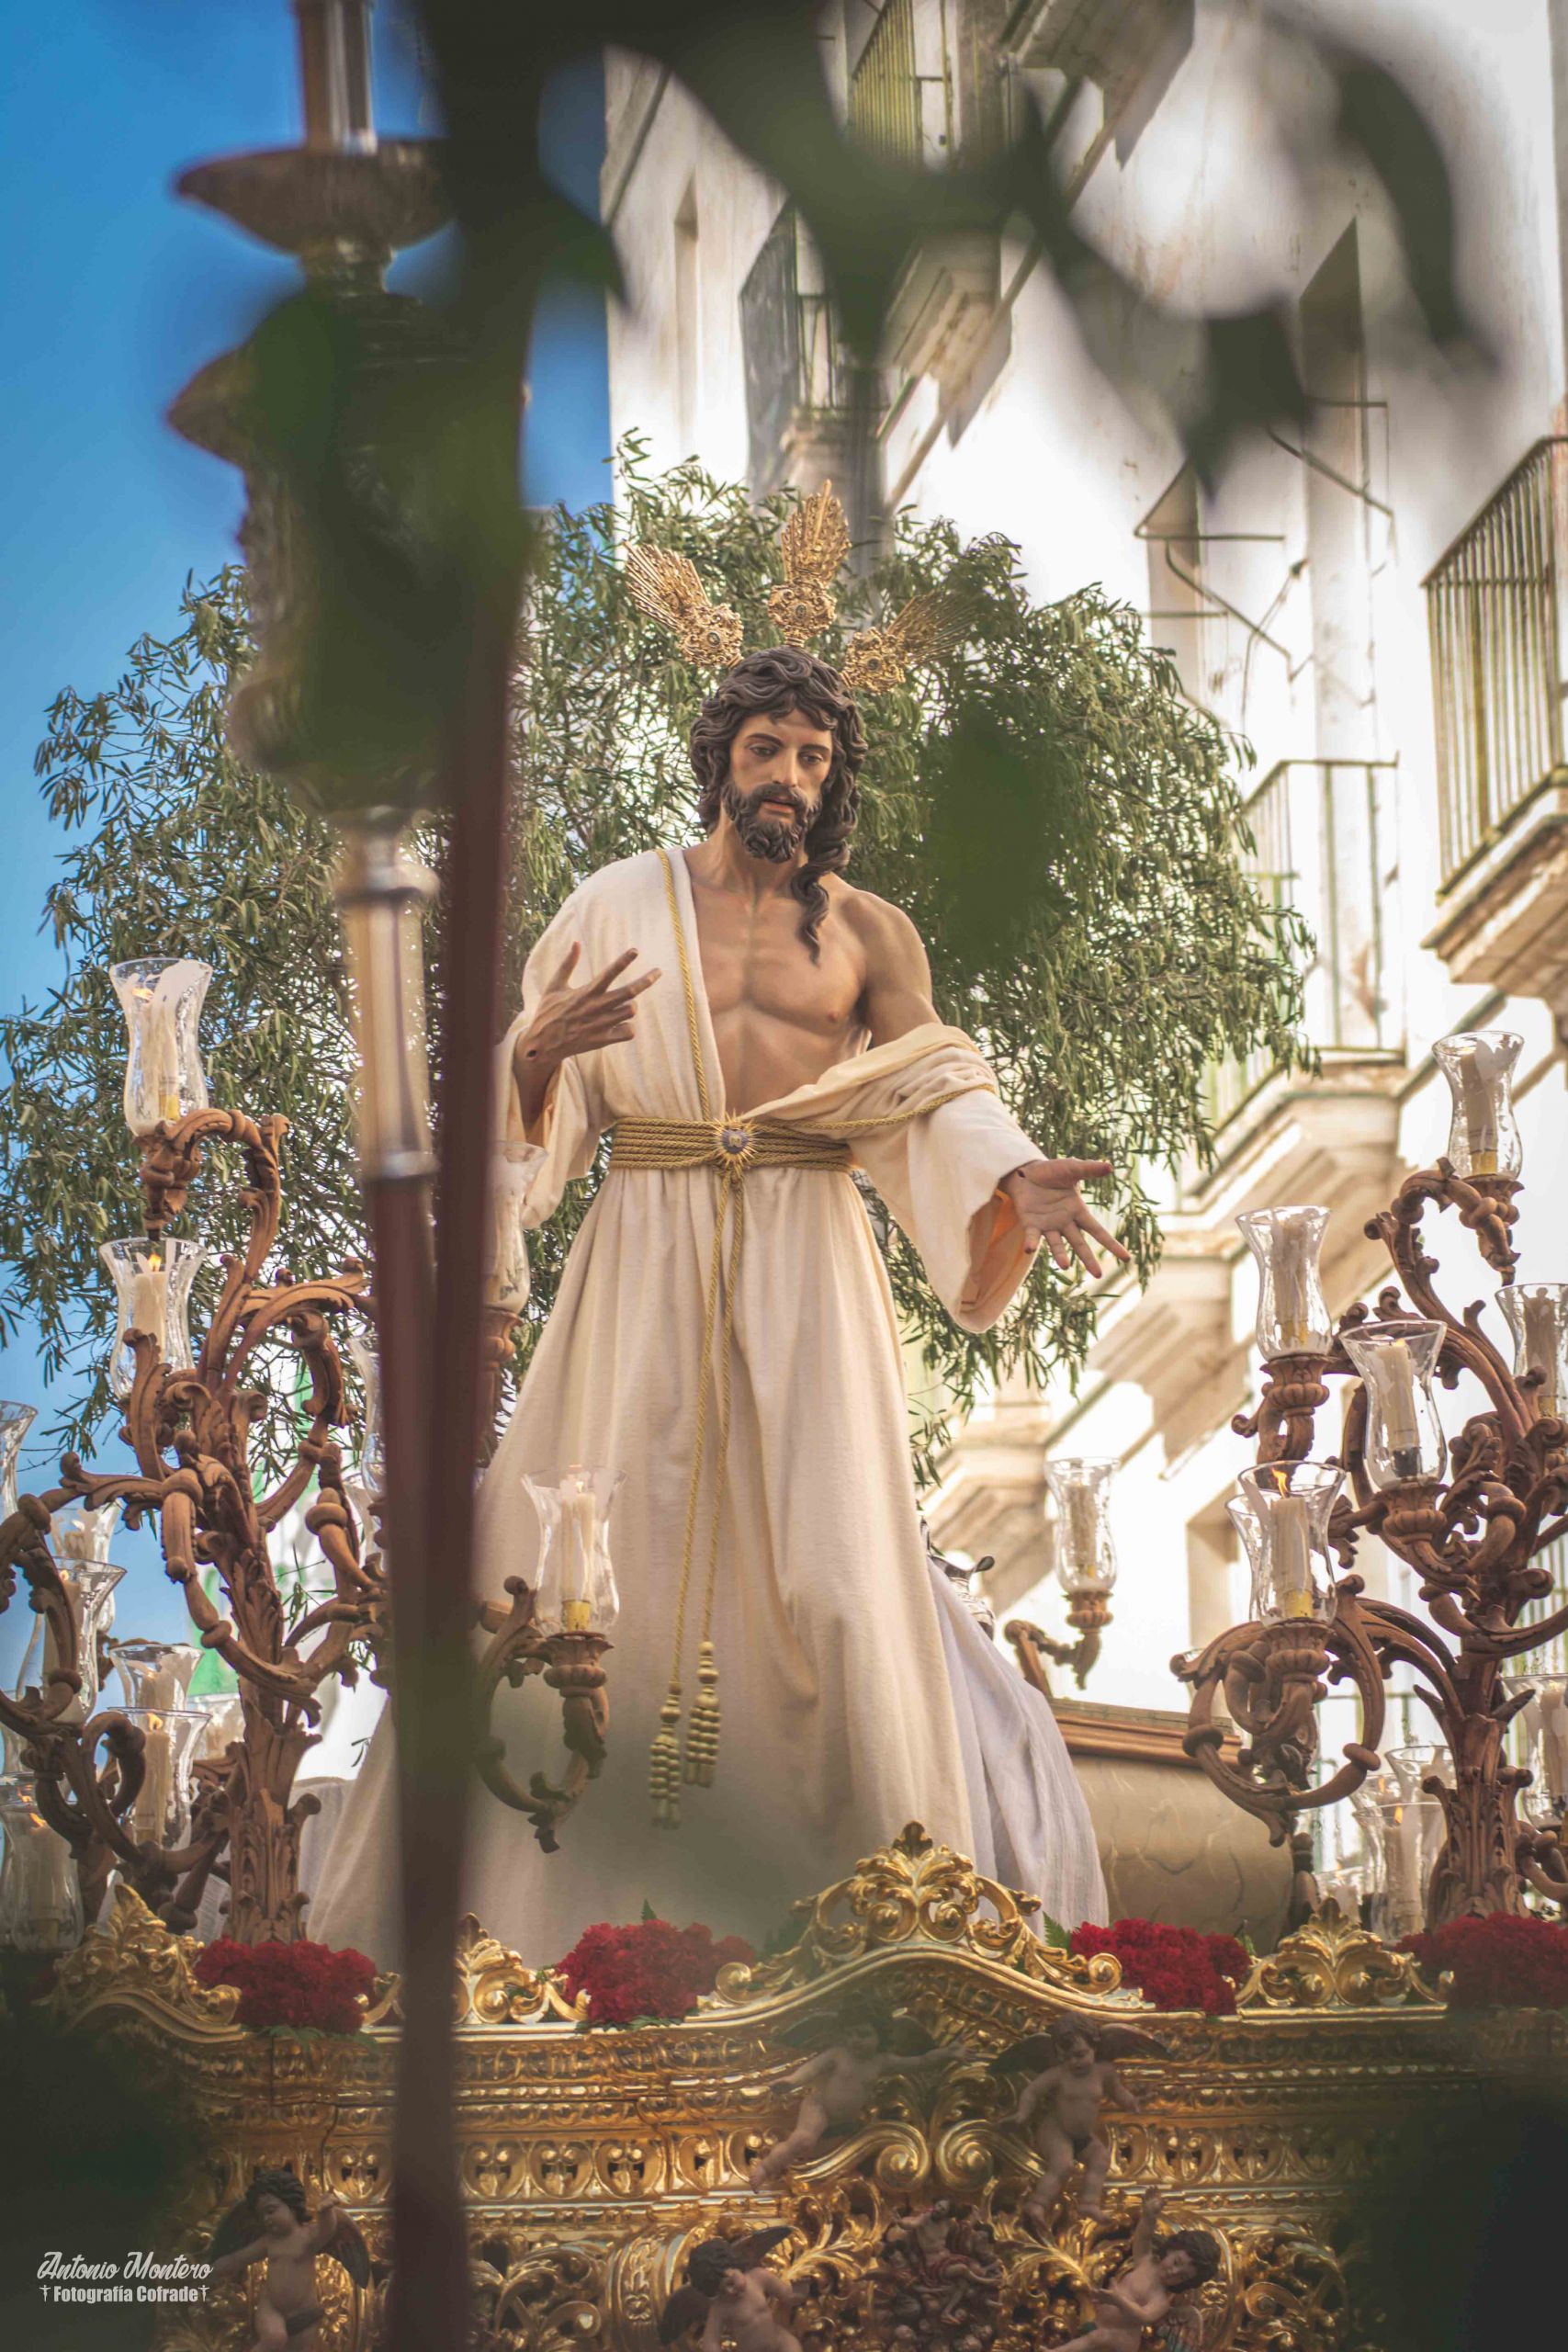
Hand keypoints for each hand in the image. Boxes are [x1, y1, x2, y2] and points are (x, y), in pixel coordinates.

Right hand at [513, 944, 658, 1119]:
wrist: (542, 1044)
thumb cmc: (548, 1012)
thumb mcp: (555, 985)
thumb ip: (567, 964)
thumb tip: (576, 942)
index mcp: (586, 992)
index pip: (609, 973)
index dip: (624, 960)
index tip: (636, 950)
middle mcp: (596, 1007)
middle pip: (629, 992)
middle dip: (646, 980)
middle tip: (658, 972)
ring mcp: (601, 1024)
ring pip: (630, 1010)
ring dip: (632, 1005)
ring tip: (626, 1005)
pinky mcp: (603, 1040)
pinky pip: (628, 1032)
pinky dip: (629, 1027)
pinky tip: (622, 1024)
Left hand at [1000, 1159, 1130, 1278]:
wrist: (1026, 1171)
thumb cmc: (1052, 1171)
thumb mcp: (1072, 1168)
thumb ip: (1089, 1169)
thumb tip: (1109, 1166)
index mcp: (1078, 1211)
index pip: (1098, 1231)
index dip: (1112, 1244)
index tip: (1126, 1258)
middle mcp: (1065, 1222)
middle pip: (1079, 1244)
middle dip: (1088, 1259)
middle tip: (1098, 1275)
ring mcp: (1048, 1225)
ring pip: (1057, 1244)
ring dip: (1060, 1255)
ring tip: (1065, 1266)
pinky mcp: (1031, 1223)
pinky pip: (1032, 1236)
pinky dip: (1031, 1243)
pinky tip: (1030, 1249)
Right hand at [1140, 2187, 1163, 2215]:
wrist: (1150, 2216)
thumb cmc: (1155, 2212)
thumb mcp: (1160, 2206)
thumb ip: (1163, 2203)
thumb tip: (1167, 2199)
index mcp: (1156, 2200)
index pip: (1156, 2193)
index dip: (1156, 2189)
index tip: (1156, 2185)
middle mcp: (1152, 2199)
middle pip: (1152, 2193)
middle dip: (1151, 2189)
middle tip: (1151, 2185)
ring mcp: (1148, 2201)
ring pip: (1148, 2195)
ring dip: (1147, 2192)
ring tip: (1147, 2188)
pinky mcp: (1144, 2203)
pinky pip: (1143, 2199)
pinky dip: (1143, 2197)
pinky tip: (1142, 2195)